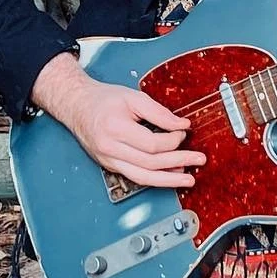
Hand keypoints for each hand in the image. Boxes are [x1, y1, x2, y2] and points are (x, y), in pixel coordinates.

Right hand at [31, 53, 206, 187]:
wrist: (77, 106)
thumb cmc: (103, 100)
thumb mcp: (133, 97)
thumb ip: (159, 112)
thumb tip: (182, 125)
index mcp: (115, 128)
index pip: (151, 144)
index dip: (173, 141)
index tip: (183, 132)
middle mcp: (109, 149)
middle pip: (150, 164)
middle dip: (178, 162)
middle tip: (198, 160)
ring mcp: (108, 160)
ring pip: (142, 178)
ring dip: (169, 180)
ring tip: (189, 179)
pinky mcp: (110, 166)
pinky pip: (135, 177)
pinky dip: (155, 178)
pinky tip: (170, 175)